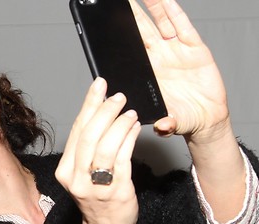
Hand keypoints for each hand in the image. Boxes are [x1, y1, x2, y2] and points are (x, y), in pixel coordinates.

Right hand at [56, 77, 139, 223]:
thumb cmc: (97, 198)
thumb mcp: (83, 172)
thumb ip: (88, 147)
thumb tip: (100, 111)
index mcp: (65, 170)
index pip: (77, 131)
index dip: (88, 105)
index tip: (99, 86)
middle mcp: (76, 178)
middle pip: (89, 136)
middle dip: (105, 111)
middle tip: (118, 96)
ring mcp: (96, 186)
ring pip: (106, 146)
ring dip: (119, 124)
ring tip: (129, 112)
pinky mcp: (117, 191)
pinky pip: (123, 158)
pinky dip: (130, 139)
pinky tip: (135, 128)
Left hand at [131, 0, 231, 143]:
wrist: (206, 118)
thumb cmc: (181, 118)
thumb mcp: (170, 122)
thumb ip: (165, 122)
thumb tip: (162, 125)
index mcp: (145, 74)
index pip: (126, 53)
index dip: (117, 40)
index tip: (104, 27)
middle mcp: (158, 59)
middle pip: (139, 33)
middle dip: (128, 17)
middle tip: (117, 3)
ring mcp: (175, 51)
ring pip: (158, 24)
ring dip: (149, 9)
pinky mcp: (193, 48)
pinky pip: (182, 26)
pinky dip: (174, 13)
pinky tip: (165, 1)